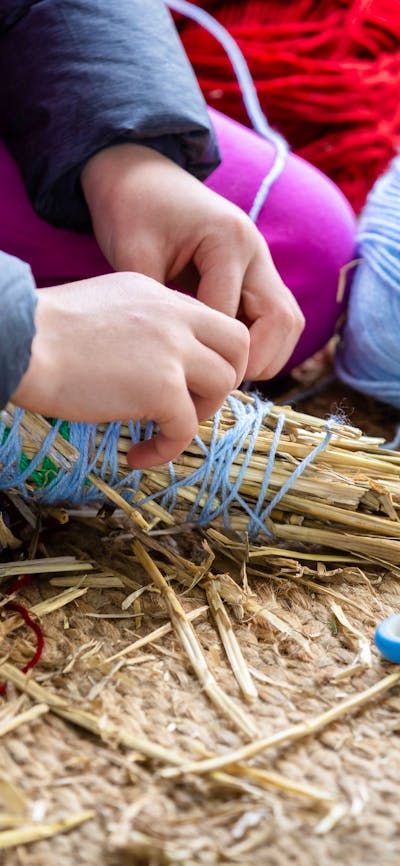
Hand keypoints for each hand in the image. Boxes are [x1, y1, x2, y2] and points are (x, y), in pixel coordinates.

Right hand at [12, 273, 248, 467]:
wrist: (21, 342)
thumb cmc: (41, 334)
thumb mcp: (101, 309)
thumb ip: (137, 327)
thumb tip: (150, 365)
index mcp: (158, 294)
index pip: (210, 321)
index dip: (208, 355)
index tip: (186, 382)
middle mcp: (174, 315)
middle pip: (238, 344)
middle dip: (225, 379)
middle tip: (194, 405)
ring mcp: (172, 350)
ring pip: (223, 384)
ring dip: (199, 415)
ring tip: (161, 429)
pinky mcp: (162, 387)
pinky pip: (186, 428)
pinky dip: (166, 449)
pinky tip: (136, 456)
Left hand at [81, 144, 304, 380]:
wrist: (140, 176)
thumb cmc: (132, 211)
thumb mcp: (133, 255)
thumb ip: (157, 305)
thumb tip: (170, 361)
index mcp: (228, 240)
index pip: (232, 316)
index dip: (212, 354)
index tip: (182, 378)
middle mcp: (256, 251)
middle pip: (283, 322)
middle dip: (254, 361)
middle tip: (215, 384)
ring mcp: (262, 262)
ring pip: (289, 324)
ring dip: (265, 355)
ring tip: (222, 374)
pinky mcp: (257, 275)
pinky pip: (274, 319)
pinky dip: (260, 344)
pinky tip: (223, 357)